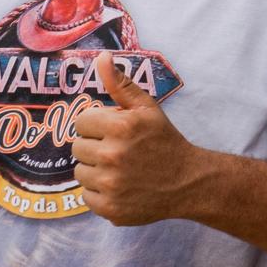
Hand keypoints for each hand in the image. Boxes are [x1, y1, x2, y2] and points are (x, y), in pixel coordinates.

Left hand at [71, 53, 204, 225]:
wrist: (188, 182)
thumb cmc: (165, 141)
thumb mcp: (147, 108)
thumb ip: (120, 84)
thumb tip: (101, 57)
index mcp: (121, 127)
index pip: (81, 122)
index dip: (96, 125)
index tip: (113, 131)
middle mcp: (113, 156)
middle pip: (77, 147)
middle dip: (95, 146)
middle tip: (119, 150)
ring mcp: (111, 185)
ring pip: (80, 172)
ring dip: (95, 170)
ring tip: (120, 169)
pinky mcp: (110, 208)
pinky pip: (86, 196)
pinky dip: (99, 192)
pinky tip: (120, 186)